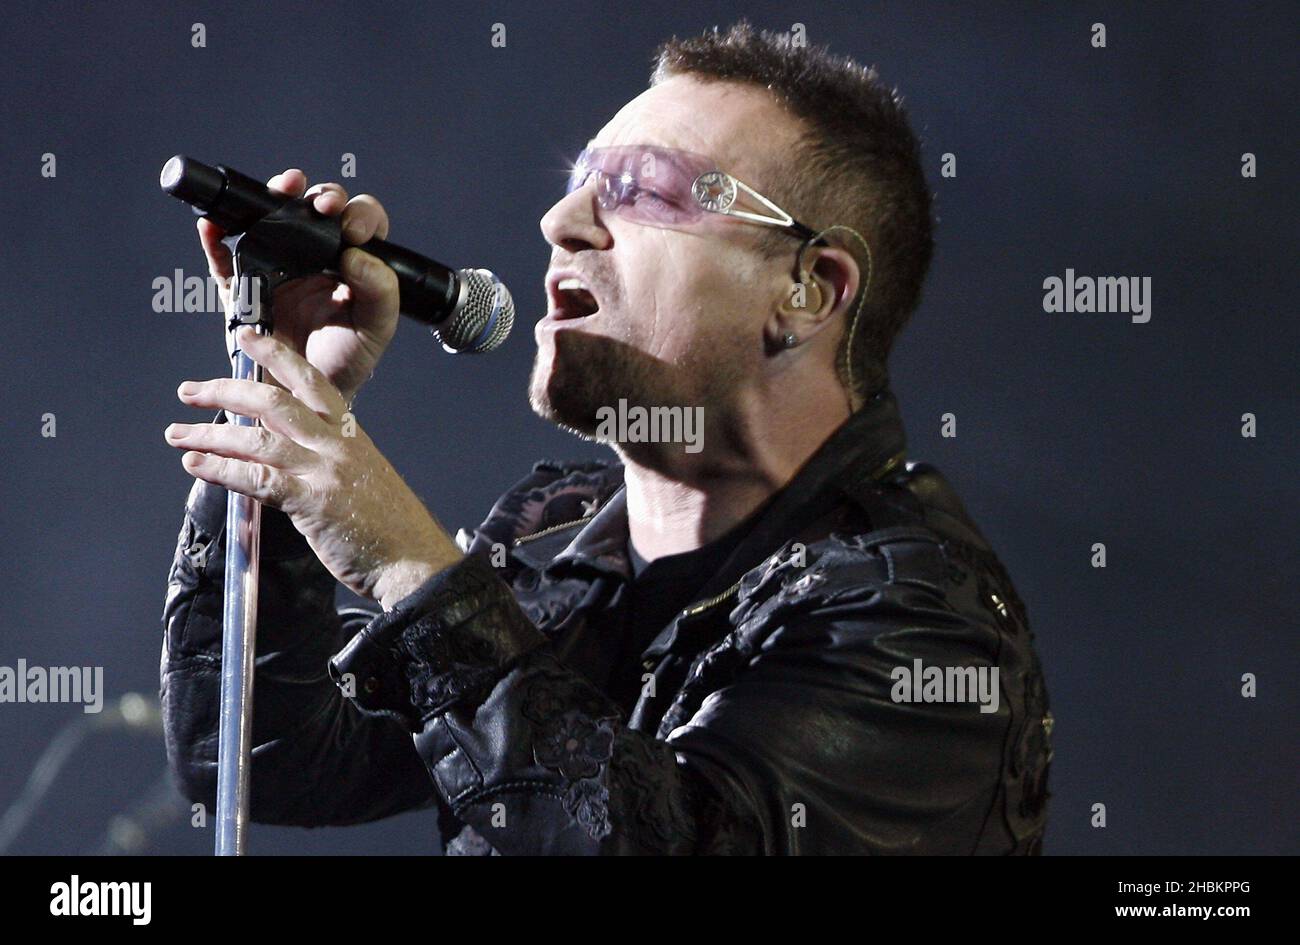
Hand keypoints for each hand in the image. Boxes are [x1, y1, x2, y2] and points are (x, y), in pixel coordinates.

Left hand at [166, 326, 460, 608]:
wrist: (414, 560)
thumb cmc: (389, 526)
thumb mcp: (361, 476)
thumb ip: (325, 458)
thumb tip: (282, 452)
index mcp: (349, 433)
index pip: (309, 380)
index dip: (275, 354)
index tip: (246, 338)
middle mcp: (336, 444)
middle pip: (273, 401)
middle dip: (224, 391)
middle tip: (190, 391)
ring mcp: (324, 471)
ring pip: (256, 438)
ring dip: (209, 434)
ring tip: (178, 434)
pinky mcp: (311, 502)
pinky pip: (256, 478)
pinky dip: (221, 469)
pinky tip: (196, 465)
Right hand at [199, 169, 399, 404]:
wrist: (305, 399)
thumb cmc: (345, 362)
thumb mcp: (375, 331)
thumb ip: (380, 294)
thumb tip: (358, 256)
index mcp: (352, 264)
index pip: (359, 223)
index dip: (360, 215)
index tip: (353, 229)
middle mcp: (314, 259)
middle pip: (315, 210)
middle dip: (320, 196)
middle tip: (321, 205)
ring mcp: (276, 269)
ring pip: (271, 221)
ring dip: (270, 199)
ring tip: (280, 189)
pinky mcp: (243, 288)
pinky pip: (225, 259)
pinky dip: (215, 238)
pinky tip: (213, 225)